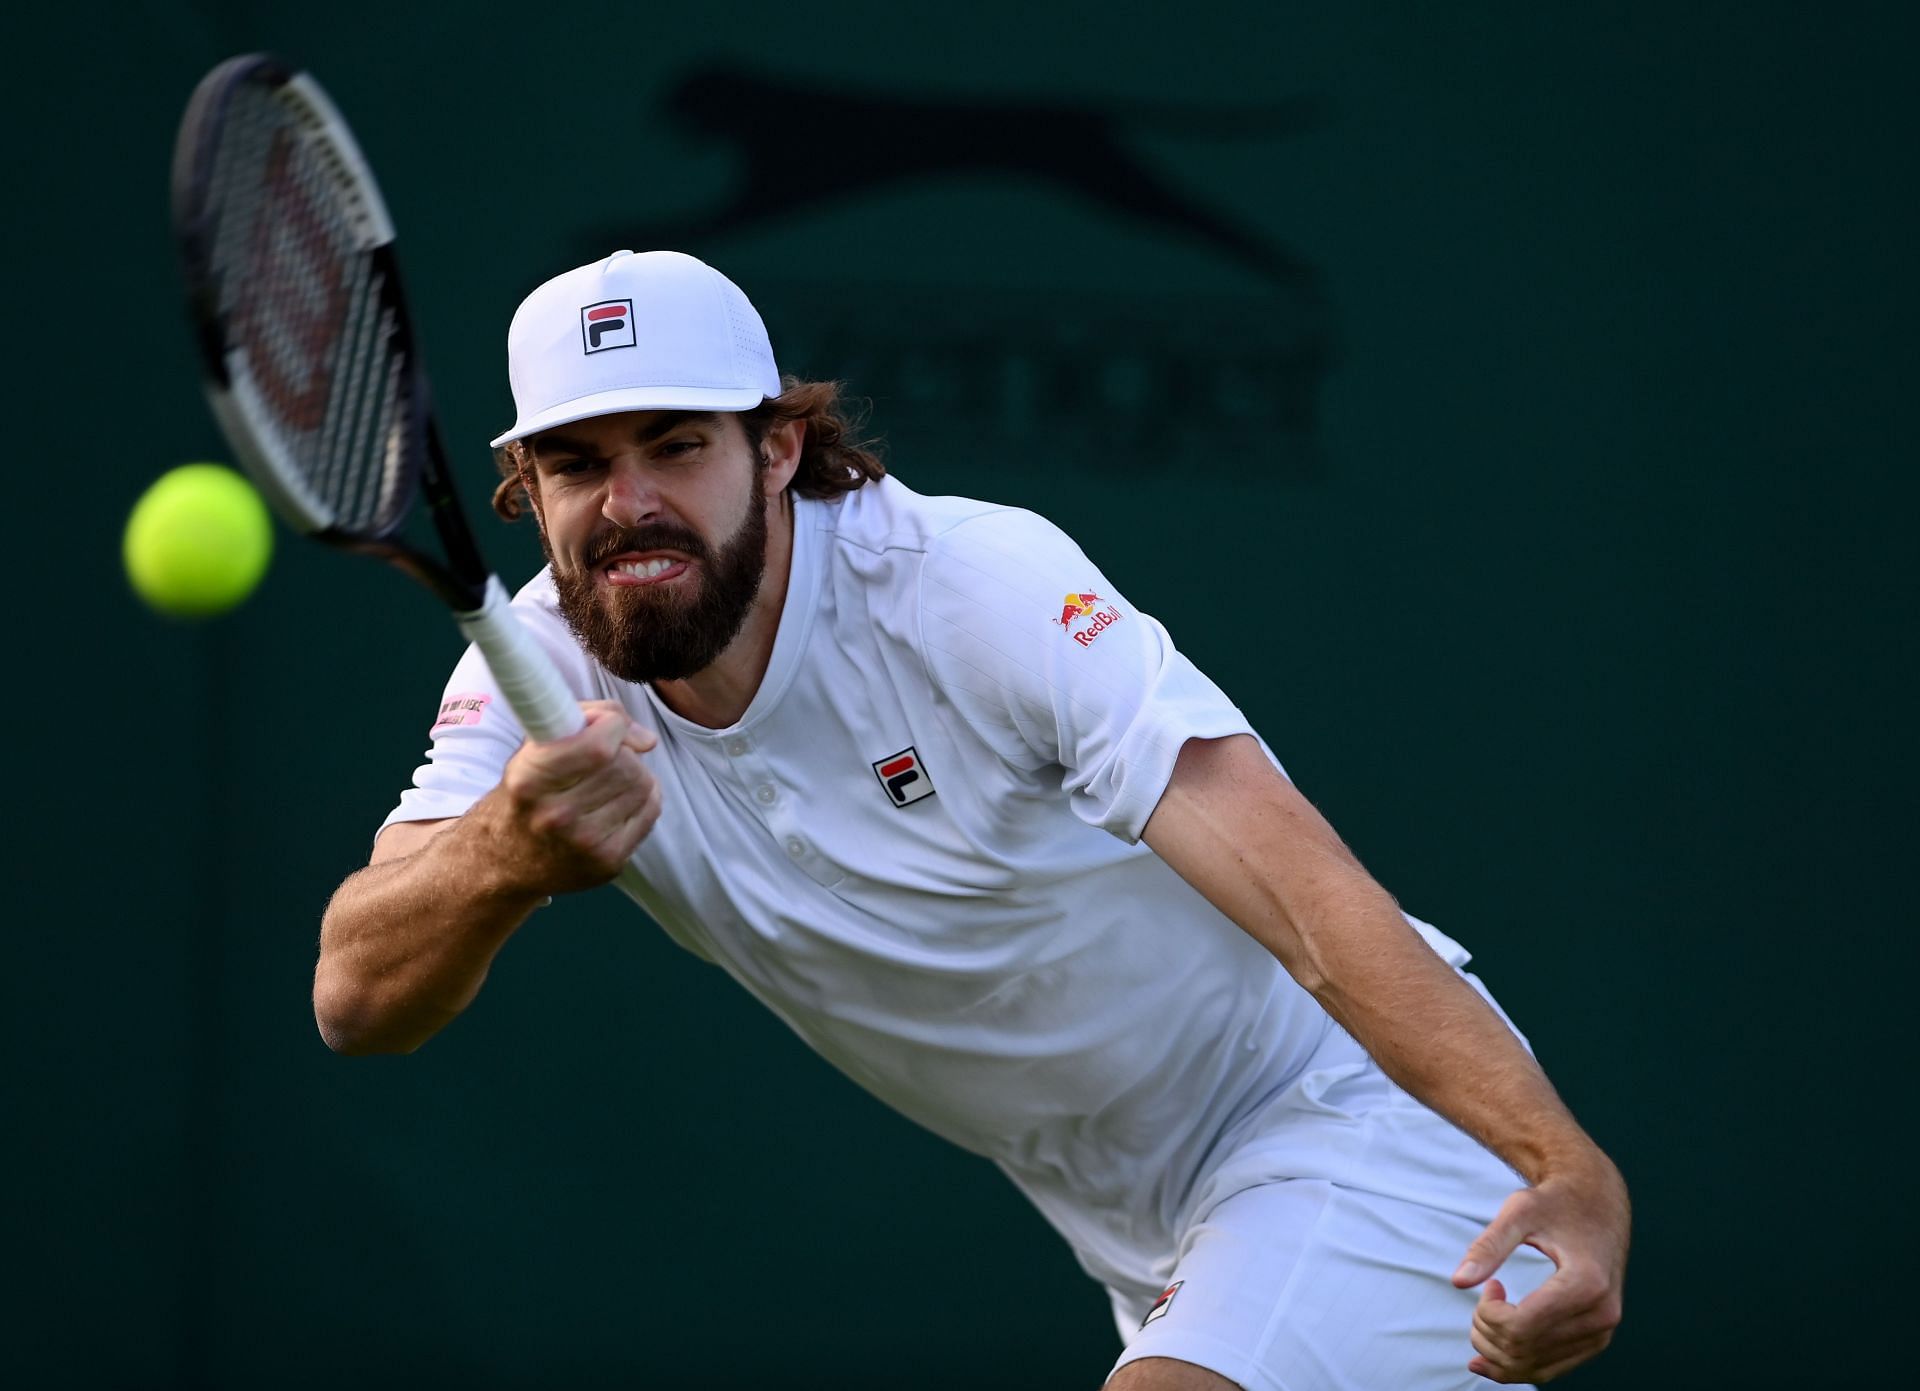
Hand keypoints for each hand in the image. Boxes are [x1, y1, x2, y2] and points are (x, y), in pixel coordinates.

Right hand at [489, 700, 661, 894]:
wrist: (502, 859)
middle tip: (606, 758)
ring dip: (634, 775)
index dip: (613, 726)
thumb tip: (646, 739)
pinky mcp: (607, 862)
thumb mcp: (535, 745)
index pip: (598, 747)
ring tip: (610, 781)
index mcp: (530, 780)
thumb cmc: (526, 793)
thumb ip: (587, 718)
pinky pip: (651, 811)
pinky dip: (643, 798)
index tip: (608, 726)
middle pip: (626, 765)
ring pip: (643, 786)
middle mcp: (556, 815)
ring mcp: (584, 843)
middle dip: (623, 752)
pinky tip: (619, 800)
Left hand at [1452, 1157, 1629, 1382]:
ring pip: (1534, 1368)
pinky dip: (1514, 1367)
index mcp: (1587, 1283)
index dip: (1488, 1313)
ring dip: (1496, 1350)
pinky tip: (1486, 1355)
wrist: (1597, 1205)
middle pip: (1524, 1349)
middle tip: (1486, 1294)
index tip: (1491, 1285)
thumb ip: (1488, 1246)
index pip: (1521, 1326)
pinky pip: (1550, 1370)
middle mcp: (1602, 1316)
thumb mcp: (1519, 1212)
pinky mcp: (1596, 1341)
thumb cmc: (1555, 1203)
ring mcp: (1602, 1333)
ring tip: (1488, 1313)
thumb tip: (1457, 1281)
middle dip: (1488, 1330)